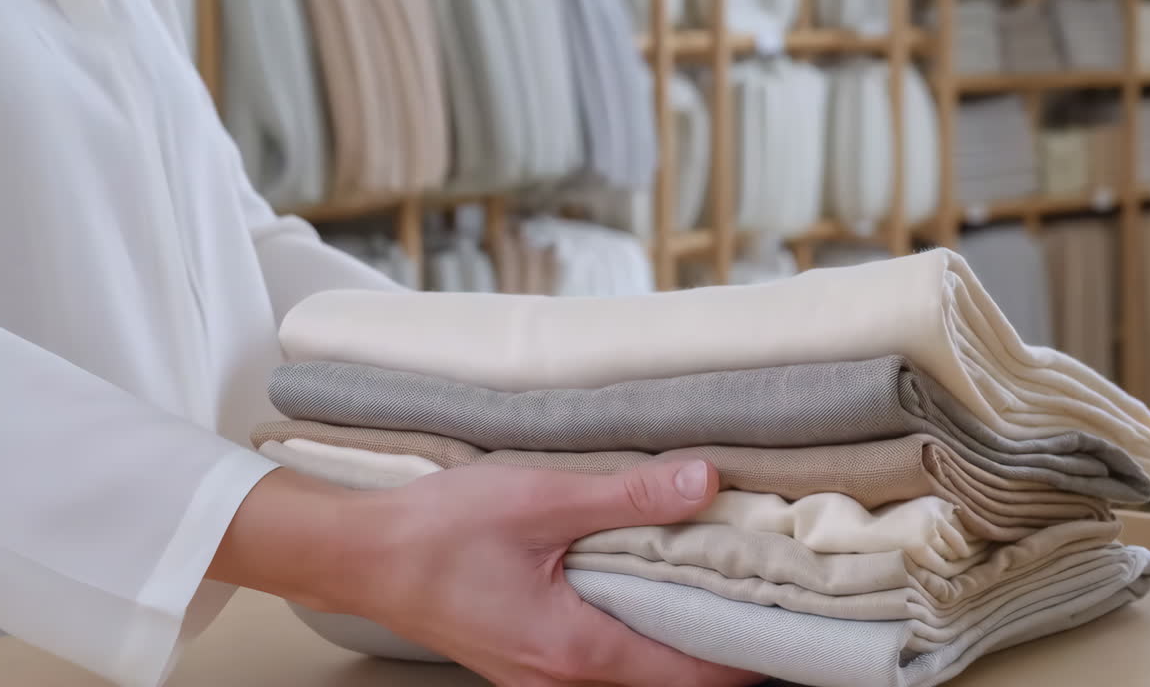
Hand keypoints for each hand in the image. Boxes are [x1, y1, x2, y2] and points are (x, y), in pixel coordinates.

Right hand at [211, 460, 762, 686]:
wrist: (361, 557)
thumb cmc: (439, 533)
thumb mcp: (539, 501)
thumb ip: (626, 496)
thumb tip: (703, 483)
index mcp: (578, 650)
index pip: (690, 673)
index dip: (745, 655)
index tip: (788, 627)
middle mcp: (564, 679)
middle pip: (667, 678)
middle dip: (718, 645)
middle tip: (761, 595)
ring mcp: (541, 675)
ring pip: (633, 670)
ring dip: (675, 637)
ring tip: (714, 586)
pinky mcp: (525, 658)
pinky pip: (599, 657)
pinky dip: (635, 630)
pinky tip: (642, 586)